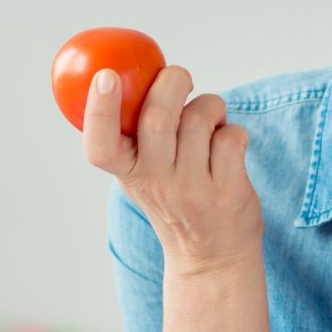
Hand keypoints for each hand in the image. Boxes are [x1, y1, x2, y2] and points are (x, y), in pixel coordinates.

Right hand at [82, 65, 261, 276]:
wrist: (211, 257)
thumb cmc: (176, 200)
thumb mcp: (143, 175)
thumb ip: (137, 136)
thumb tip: (139, 74)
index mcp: (128, 174)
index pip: (100, 146)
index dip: (99, 109)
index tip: (105, 76)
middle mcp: (156, 183)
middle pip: (158, 118)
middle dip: (172, 82)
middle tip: (179, 78)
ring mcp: (192, 189)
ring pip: (200, 118)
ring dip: (209, 107)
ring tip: (209, 123)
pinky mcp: (228, 192)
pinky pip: (231, 136)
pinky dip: (232, 130)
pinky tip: (228, 148)